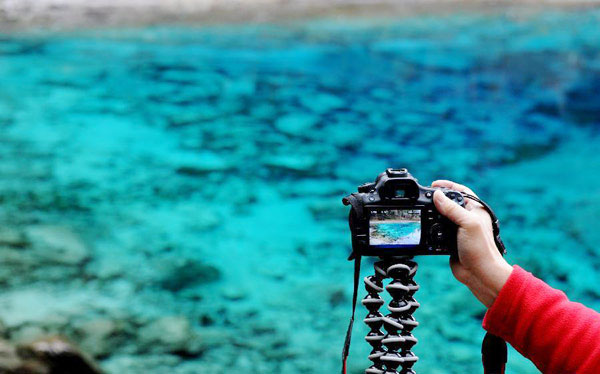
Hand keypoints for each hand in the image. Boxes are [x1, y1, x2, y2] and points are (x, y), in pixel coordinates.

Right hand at [432, 180, 512, 307]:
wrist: (480, 274)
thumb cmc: (481, 249)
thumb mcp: (467, 224)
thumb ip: (452, 209)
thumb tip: (436, 195)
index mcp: (475, 210)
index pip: (461, 191)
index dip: (448, 186)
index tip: (433, 184)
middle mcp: (467, 218)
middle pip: (450, 203)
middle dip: (437, 200)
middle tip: (424, 197)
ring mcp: (459, 230)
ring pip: (442, 217)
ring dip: (432, 214)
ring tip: (422, 210)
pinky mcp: (450, 241)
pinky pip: (438, 231)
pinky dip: (431, 228)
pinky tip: (425, 227)